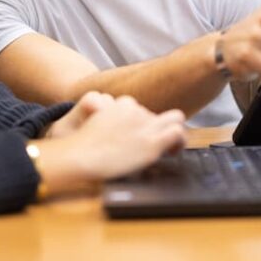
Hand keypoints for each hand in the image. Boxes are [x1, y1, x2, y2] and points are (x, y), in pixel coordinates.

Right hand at [31, 96, 185, 193]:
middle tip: (156, 146)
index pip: (141, 110)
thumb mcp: (96, 126)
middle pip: (156, 116)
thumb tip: (121, 137)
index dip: (143, 125)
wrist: (81, 156)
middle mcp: (136, 110)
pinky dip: (179, 142)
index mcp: (121, 105)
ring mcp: (145, 124)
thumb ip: (111, 124)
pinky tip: (172, 152)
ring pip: (174, 119)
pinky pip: (178, 132)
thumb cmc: (83, 148)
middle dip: (157, 129)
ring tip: (168, 149)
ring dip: (171, 133)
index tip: (140, 138)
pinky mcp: (152, 141)